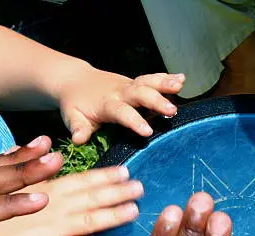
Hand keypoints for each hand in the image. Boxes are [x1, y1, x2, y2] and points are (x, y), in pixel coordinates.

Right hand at [0, 164, 144, 235]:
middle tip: (141, 188)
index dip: (106, 176)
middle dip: (118, 192)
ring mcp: (56, 228)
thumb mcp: (16, 176)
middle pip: (93, 198)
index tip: (126, 171)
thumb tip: (46, 143)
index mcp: (52, 187)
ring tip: (134, 210)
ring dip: (113, 215)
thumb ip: (35, 162)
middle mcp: (58, 206)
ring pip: (90, 221)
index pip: (84, 180)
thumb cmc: (1, 202)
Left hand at [58, 66, 184, 143]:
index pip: (121, 112)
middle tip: (171, 110)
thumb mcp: (72, 117)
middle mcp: (119, 92)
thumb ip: (78, 128)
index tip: (148, 131)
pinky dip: (166, 78)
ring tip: (180, 85)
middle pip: (139, 94)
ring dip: (164, 83)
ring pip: (147, 82)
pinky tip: (182, 79)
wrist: (75, 80)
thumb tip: (78, 139)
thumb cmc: (75, 104)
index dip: (134, 121)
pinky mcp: (135, 83)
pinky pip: (151, 79)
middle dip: (156, 101)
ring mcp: (128, 85)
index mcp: (105, 104)